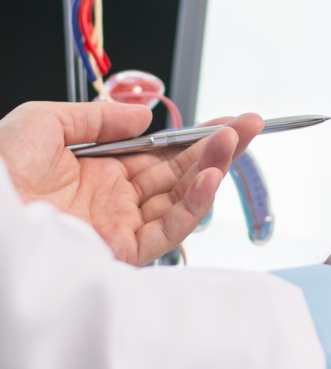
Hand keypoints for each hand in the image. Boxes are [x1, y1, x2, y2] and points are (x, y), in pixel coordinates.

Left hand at [0, 101, 262, 265]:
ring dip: (213, 169)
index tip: (227, 120)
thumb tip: (146, 116)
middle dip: (219, 147)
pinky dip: (195, 205)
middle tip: (249, 125)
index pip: (163, 153)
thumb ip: (98, 116)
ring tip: (232, 141)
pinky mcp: (119, 253)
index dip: (197, 136)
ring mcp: (119, 226)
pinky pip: (168, 230)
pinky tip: (210, 178)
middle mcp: (115, 200)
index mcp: (99, 171)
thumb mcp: (43, 123)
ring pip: (182, 199)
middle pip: (182, 173)